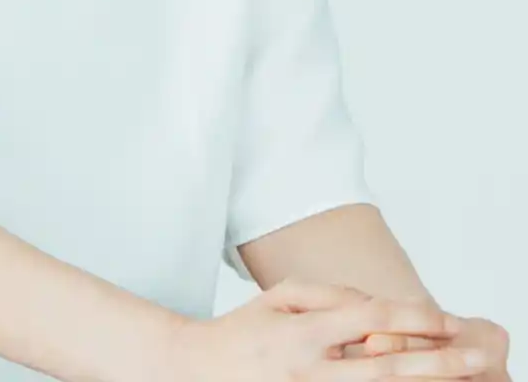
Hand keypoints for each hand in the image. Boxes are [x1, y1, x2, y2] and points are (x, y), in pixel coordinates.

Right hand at [167, 278, 479, 381]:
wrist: (195, 371)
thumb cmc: (243, 331)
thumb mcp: (279, 297)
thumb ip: (328, 295)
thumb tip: (372, 304)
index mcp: (303, 331)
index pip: (368, 319)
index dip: (410, 318)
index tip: (444, 319)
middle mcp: (311, 370)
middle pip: (386, 368)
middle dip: (434, 364)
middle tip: (473, 360)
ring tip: (457, 379)